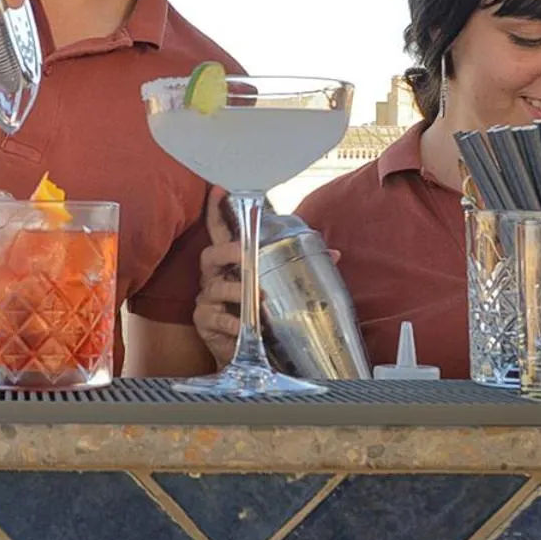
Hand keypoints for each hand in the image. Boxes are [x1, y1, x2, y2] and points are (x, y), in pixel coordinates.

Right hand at [192, 186, 341, 371]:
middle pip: (211, 253)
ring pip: (216, 286)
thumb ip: (301, 268)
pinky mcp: (204, 320)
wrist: (245, 350)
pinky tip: (244, 327)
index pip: (220, 231)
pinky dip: (232, 322)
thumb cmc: (258, 311)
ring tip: (259, 298)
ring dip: (240, 291)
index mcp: (230, 262)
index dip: (217, 210)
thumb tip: (336, 254)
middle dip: (229, 251)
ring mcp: (207, 298)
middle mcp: (214, 276)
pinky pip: (215, 316)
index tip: (219, 190)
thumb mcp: (277, 287)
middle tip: (247, 256)